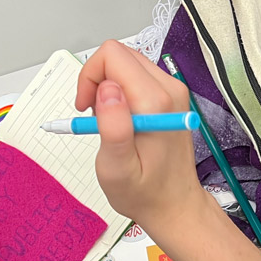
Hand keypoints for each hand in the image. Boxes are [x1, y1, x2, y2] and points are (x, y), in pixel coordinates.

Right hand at [76, 40, 213, 235]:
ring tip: (109, 123)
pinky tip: (122, 121)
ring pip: (127, 63)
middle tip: (94, 117)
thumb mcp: (117, 169)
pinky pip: (136, 77)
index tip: (85, 109)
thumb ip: (112, 126)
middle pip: (120, 54)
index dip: (89, 77)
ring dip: (108, 87)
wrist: (175, 205)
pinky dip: (120, 93)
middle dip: (96, 80)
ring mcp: (173, 90)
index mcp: (155, 102)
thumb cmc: (145, 193)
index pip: (112, 55)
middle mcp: (169, 89)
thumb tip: (107, 88)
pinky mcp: (170, 97)